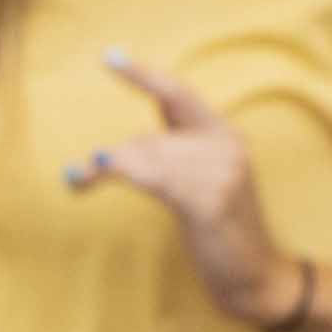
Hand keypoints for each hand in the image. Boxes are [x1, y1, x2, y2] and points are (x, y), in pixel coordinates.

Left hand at [63, 54, 301, 330]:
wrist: (255, 275)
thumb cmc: (219, 233)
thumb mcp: (200, 186)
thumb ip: (173, 159)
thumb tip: (118, 150)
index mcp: (224, 135)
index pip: (179, 94)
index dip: (144, 75)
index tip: (109, 56)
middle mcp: (226, 145)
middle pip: (152, 136)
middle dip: (114, 156)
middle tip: (76, 175)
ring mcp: (221, 172)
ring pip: (149, 155)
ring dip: (109, 168)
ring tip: (79, 180)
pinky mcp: (209, 201)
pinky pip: (156, 178)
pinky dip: (123, 173)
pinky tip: (97, 173)